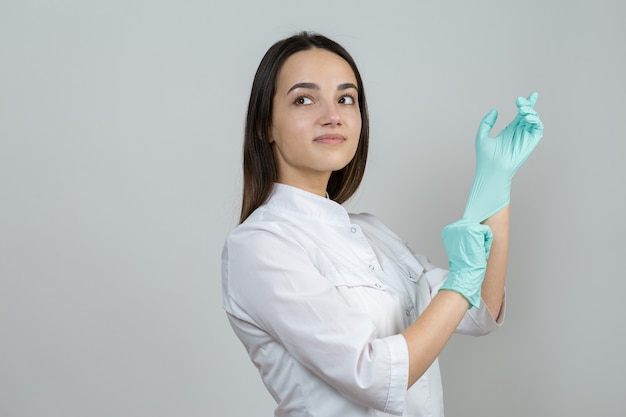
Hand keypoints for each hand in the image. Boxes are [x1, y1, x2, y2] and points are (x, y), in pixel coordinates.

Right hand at [438, 219, 492, 308]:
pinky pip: (487, 231)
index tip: (465, 250)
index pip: (467, 226)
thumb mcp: (458, 247)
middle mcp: (453, 227)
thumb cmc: (463, 264)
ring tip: (475, 251)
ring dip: (482, 242)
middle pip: (475, 226)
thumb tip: (472, 228)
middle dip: (477, 240)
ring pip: (482, 229)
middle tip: (471, 252)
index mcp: (448, 230)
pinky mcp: (473, 229)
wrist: (464, 273)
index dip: (470, 240)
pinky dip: (487, 243)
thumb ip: (462, 235)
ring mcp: (463, 227)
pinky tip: (480, 250)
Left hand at [464, 92, 543, 221]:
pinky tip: (526, 117)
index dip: (525, 104)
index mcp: (510, 130)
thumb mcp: (482, 136)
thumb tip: (494, 110)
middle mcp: (520, 133)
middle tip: (521, 101)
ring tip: (522, 109)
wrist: (491, 169)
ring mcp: (525, 137)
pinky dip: (535, 121)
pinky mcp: (530, 143)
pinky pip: (538, 129)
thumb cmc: (485, 157)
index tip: (525, 96)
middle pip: (529, 114)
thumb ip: (487, 122)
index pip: (520, 114)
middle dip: (529, 104)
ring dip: (531, 112)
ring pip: (534, 120)